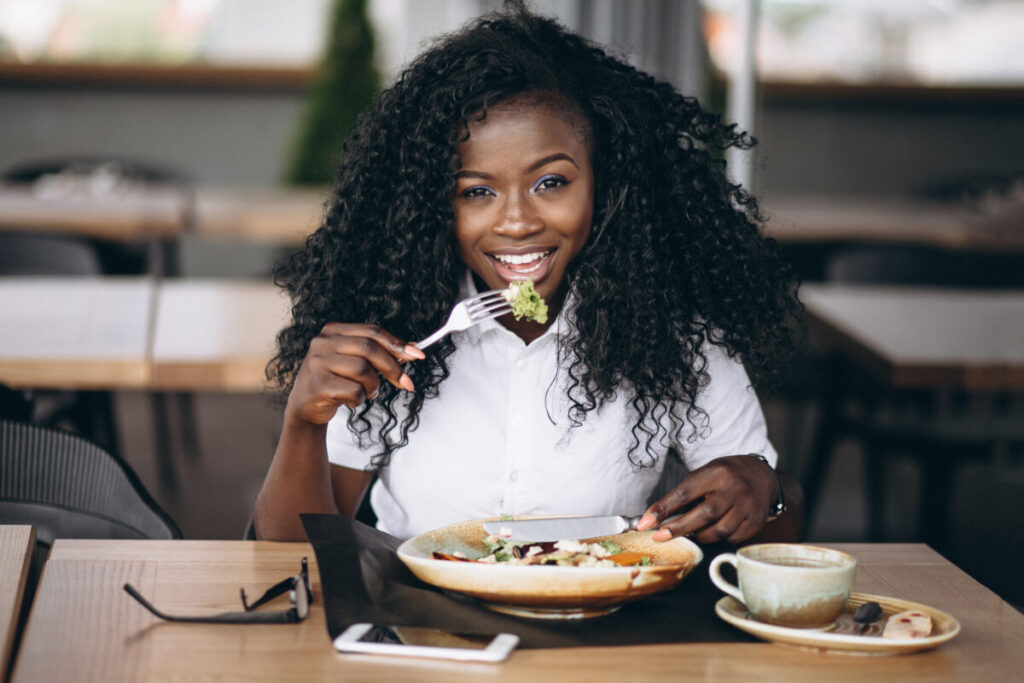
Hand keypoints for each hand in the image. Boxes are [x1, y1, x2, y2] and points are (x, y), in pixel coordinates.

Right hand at [286, 322, 424, 424]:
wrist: (305, 407)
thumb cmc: (335, 381)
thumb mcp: (354, 361)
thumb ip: (378, 352)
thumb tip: (412, 349)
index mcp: (333, 331)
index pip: (372, 332)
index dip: (397, 343)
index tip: (418, 356)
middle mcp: (322, 342)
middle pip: (369, 348)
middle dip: (393, 367)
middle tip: (406, 383)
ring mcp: (317, 363)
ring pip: (363, 370)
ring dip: (373, 386)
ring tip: (367, 392)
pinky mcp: (318, 384)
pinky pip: (354, 391)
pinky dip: (359, 399)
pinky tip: (351, 400)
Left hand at [636, 454, 778, 544]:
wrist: (763, 476)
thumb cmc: (726, 475)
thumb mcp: (706, 473)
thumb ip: (686, 493)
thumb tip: (660, 516)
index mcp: (717, 472)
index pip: (685, 492)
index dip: (663, 508)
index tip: (645, 523)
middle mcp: (735, 488)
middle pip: (704, 514)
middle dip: (678, 528)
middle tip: (659, 537)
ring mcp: (748, 506)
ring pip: (718, 531)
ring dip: (699, 537)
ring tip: (689, 533)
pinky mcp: (756, 521)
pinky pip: (732, 539)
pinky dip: (718, 539)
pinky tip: (712, 532)